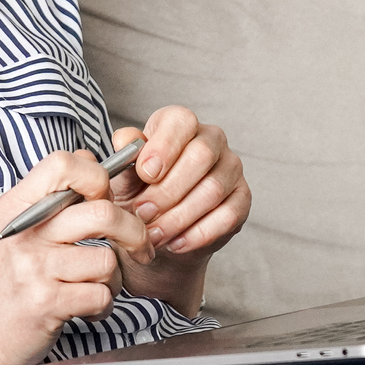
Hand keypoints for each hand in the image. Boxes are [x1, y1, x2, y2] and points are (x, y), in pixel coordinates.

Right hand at [0, 149, 152, 364]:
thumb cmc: (12, 276)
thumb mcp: (22, 226)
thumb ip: (55, 196)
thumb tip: (97, 164)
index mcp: (19, 205)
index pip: (64, 164)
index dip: (97, 177)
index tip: (105, 198)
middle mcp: (26, 233)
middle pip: (102, 213)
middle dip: (133, 231)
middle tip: (136, 245)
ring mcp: (34, 268)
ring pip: (107, 260)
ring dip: (113, 279)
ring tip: (95, 286)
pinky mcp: (46, 303)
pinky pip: (101, 295)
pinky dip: (103, 306)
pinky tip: (86, 308)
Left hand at [109, 106, 250, 315]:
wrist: (156, 232)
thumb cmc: (139, 194)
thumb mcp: (123, 177)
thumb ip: (124, 158)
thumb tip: (125, 141)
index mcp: (180, 125)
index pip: (181, 122)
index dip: (164, 147)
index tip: (144, 174)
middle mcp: (211, 139)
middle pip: (201, 155)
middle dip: (168, 190)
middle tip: (142, 213)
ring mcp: (231, 168)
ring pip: (213, 189)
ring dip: (179, 217)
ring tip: (154, 234)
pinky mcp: (242, 198)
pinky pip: (227, 215)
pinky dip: (198, 234)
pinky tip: (176, 243)